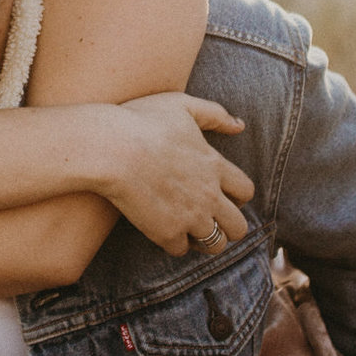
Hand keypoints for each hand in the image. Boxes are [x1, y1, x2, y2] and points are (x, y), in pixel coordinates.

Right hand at [98, 94, 255, 256]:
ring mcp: (190, 217)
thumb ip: (215, 115)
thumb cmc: (141, 121)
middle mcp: (209, 195)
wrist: (110, 148)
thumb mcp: (182, 105)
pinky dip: (173, 242)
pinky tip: (162, 229)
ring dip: (205, 239)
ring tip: (189, 229)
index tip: (220, 193)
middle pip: (239, 227)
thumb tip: (240, 125)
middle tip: (209, 218)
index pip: (246, 191)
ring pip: (216, 245)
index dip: (237, 196)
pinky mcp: (167, 233)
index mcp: (215, 166)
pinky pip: (181, 250)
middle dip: (228, 225)